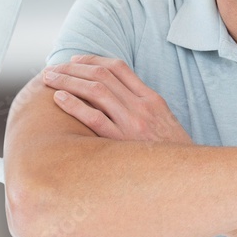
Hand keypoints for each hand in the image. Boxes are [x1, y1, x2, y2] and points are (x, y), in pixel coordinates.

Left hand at [43, 54, 192, 143]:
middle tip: (53, 69)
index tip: (75, 61)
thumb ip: (141, 106)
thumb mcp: (162, 121)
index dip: (93, 60)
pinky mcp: (122, 142)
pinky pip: (94, 118)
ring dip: (69, 82)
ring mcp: (132, 123)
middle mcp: (142, 106)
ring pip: (96, 91)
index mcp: (151, 98)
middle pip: (103, 75)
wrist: (185, 176)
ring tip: (50, 80)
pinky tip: (59, 99)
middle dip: (74, 69)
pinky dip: (74, 105)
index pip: (118, 67)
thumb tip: (113, 96)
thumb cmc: (169, 152)